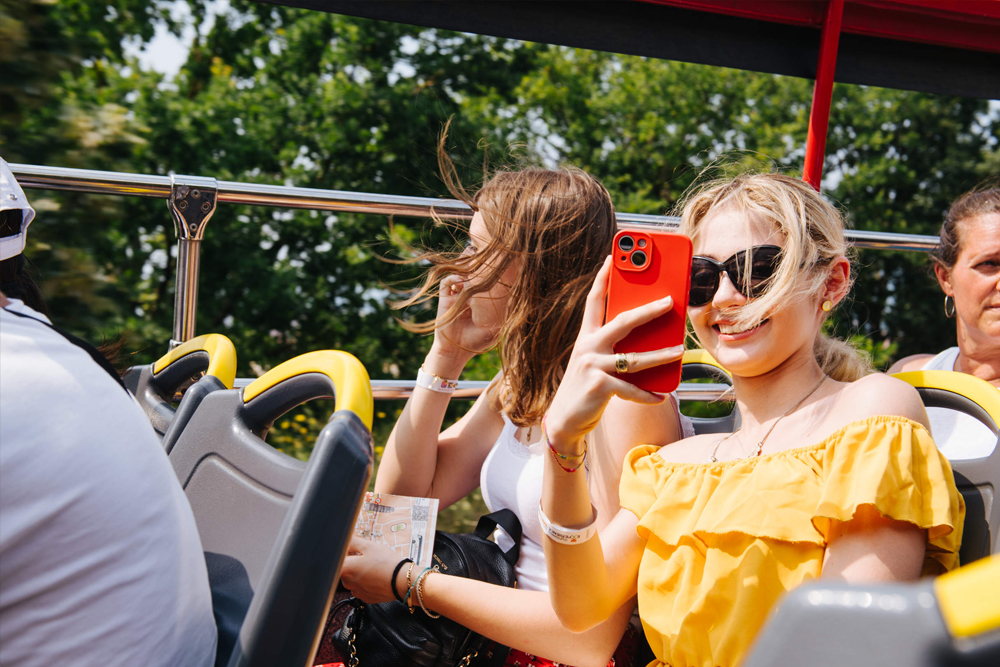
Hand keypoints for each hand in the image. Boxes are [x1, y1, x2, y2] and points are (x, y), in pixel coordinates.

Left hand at [340, 536, 408, 603]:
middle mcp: (347, 583)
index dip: (347, 551)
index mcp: (345, 568)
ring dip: (360, 572)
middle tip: (368, 556)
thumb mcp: (369, 546)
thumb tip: (343, 538)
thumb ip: (352, 541)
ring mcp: (356, 592)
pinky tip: (377, 576)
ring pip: (353, 578)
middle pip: (345, 568)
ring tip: (374, 567)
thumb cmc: (386, 563)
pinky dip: (366, 581)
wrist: (402, 581)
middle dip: (353, 561)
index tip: (356, 549)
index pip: (338, 557)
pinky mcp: (365, 597)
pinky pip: (362, 587)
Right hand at [428, 274, 499, 369]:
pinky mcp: (445, 299)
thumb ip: (504, 318)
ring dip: (466, 272)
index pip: (485, 283)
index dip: (490, 276)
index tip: (498, 272)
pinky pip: (446, 283)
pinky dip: (453, 278)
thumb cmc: (476, 342)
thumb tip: (517, 305)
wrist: (455, 351)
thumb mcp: (495, 330)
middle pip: (473, 274)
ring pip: (460, 274)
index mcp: (481, 301)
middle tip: (487, 266)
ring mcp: (456, 296)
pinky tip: (460, 282)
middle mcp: (468, 296)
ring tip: (473, 274)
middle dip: (478, 269)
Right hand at [545, 257, 683, 451]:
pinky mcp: (599, 387)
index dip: (602, 278)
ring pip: (634, 358)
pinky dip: (648, 394)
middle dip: (648, 310)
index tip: (612, 257)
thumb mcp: (595, 362)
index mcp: (586, 337)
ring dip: (661, 354)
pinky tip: (662, 395)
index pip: (594, 301)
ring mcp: (592, 366)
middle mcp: (587, 347)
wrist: (563, 420)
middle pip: (622, 322)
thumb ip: (615, 349)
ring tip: (680, 350)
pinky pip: (631, 389)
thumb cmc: (585, 387)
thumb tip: (650, 340)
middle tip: (670, 301)